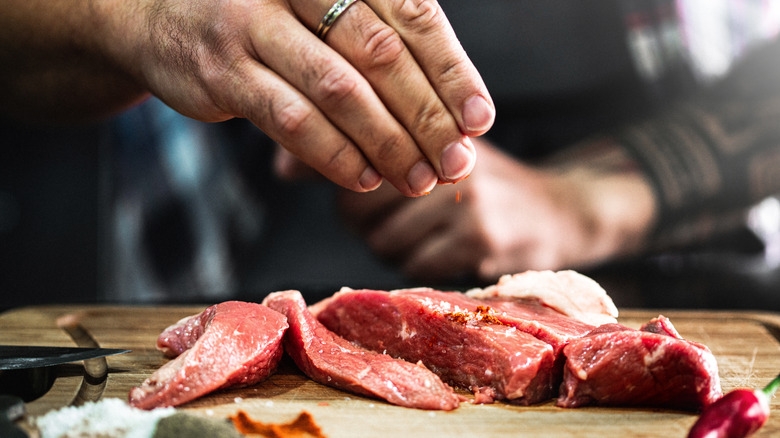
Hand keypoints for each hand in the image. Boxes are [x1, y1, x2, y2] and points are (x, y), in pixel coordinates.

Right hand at [88, 0, 492, 195]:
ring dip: (388, 143)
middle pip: (381, 54)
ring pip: (339, 91)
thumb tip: (452, 117)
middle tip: (456, 161)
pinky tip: (366, 177)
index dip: (452, 71)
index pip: (413, 14)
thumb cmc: (266, 19)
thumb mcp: (323, 12)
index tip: (479, 119)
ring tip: (419, 179)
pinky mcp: (224, 71)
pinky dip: (336, 154)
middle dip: (427, 116)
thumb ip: (379, 49)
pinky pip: (291, 120)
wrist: (161, 16)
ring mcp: (254, 24)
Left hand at [337, 138, 656, 282]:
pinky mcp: (479, 238)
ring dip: (393, 248)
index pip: (354, 148)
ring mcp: (463, 197)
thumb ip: (363, 153)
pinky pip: (414, 266)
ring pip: (382, 240)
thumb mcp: (433, 151)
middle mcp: (444, 155)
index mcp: (428, 126)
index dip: (334, 173)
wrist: (562, 210)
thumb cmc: (484, 183)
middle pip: (356, 203)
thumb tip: (280, 168)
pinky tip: (446, 253)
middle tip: (396, 217)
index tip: (326, 183)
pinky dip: (420, 267)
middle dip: (363, 221)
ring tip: (426, 235)